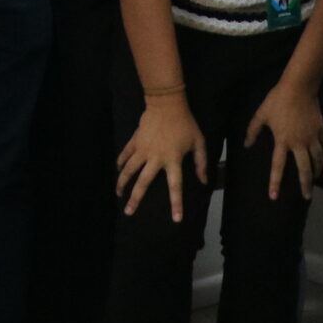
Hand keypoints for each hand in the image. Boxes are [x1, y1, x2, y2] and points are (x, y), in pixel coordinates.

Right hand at [115, 98, 209, 220]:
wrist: (166, 103)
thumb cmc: (185, 123)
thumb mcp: (199, 142)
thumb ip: (201, 162)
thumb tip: (204, 181)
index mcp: (173, 160)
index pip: (175, 186)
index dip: (176, 203)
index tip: (176, 219)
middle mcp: (155, 158)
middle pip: (143, 182)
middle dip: (135, 198)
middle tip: (128, 212)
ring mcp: (143, 149)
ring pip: (129, 169)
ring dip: (122, 182)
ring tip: (118, 193)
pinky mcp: (135, 141)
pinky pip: (125, 154)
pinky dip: (121, 162)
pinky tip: (118, 169)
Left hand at [245, 79, 322, 199]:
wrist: (299, 87)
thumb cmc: (277, 100)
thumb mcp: (261, 115)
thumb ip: (253, 130)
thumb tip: (246, 145)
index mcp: (282, 141)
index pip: (277, 166)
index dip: (275, 182)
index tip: (274, 196)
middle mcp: (299, 143)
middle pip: (304, 169)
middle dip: (305, 185)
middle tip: (306, 196)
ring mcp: (312, 137)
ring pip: (318, 160)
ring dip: (317, 172)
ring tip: (316, 181)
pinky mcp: (320, 130)